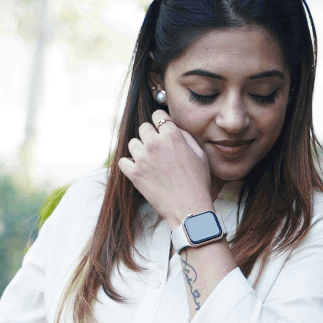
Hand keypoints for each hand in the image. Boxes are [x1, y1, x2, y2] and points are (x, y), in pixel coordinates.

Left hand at [117, 110, 211, 228]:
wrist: (189, 207)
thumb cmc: (198, 182)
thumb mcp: (199, 154)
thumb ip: (185, 136)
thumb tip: (173, 128)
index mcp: (172, 135)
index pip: (158, 115)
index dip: (160, 122)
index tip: (162, 131)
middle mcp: (155, 143)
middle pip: (143, 128)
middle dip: (149, 136)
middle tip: (157, 149)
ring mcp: (143, 158)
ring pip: (132, 143)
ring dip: (139, 150)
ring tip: (148, 161)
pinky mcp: (134, 174)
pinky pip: (123, 161)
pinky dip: (128, 165)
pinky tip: (137, 169)